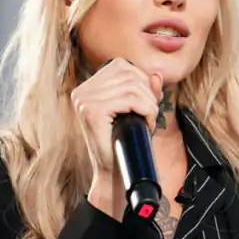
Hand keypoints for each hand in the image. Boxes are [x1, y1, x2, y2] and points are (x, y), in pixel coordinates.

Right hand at [70, 58, 161, 215]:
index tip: (149, 101)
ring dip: (149, 103)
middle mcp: (82, 91)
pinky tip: (146, 123)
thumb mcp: (137, 111)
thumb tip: (156, 75)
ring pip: (132, 86)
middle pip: (128, 73)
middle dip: (148, 92)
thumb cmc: (125, 142)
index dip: (142, 79)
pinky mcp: (91, 111)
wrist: (114, 172)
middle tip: (151, 114)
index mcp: (88, 87)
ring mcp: (84, 100)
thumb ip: (145, 91)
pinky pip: (130, 99)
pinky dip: (146, 110)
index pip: (121, 66)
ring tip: (149, 120)